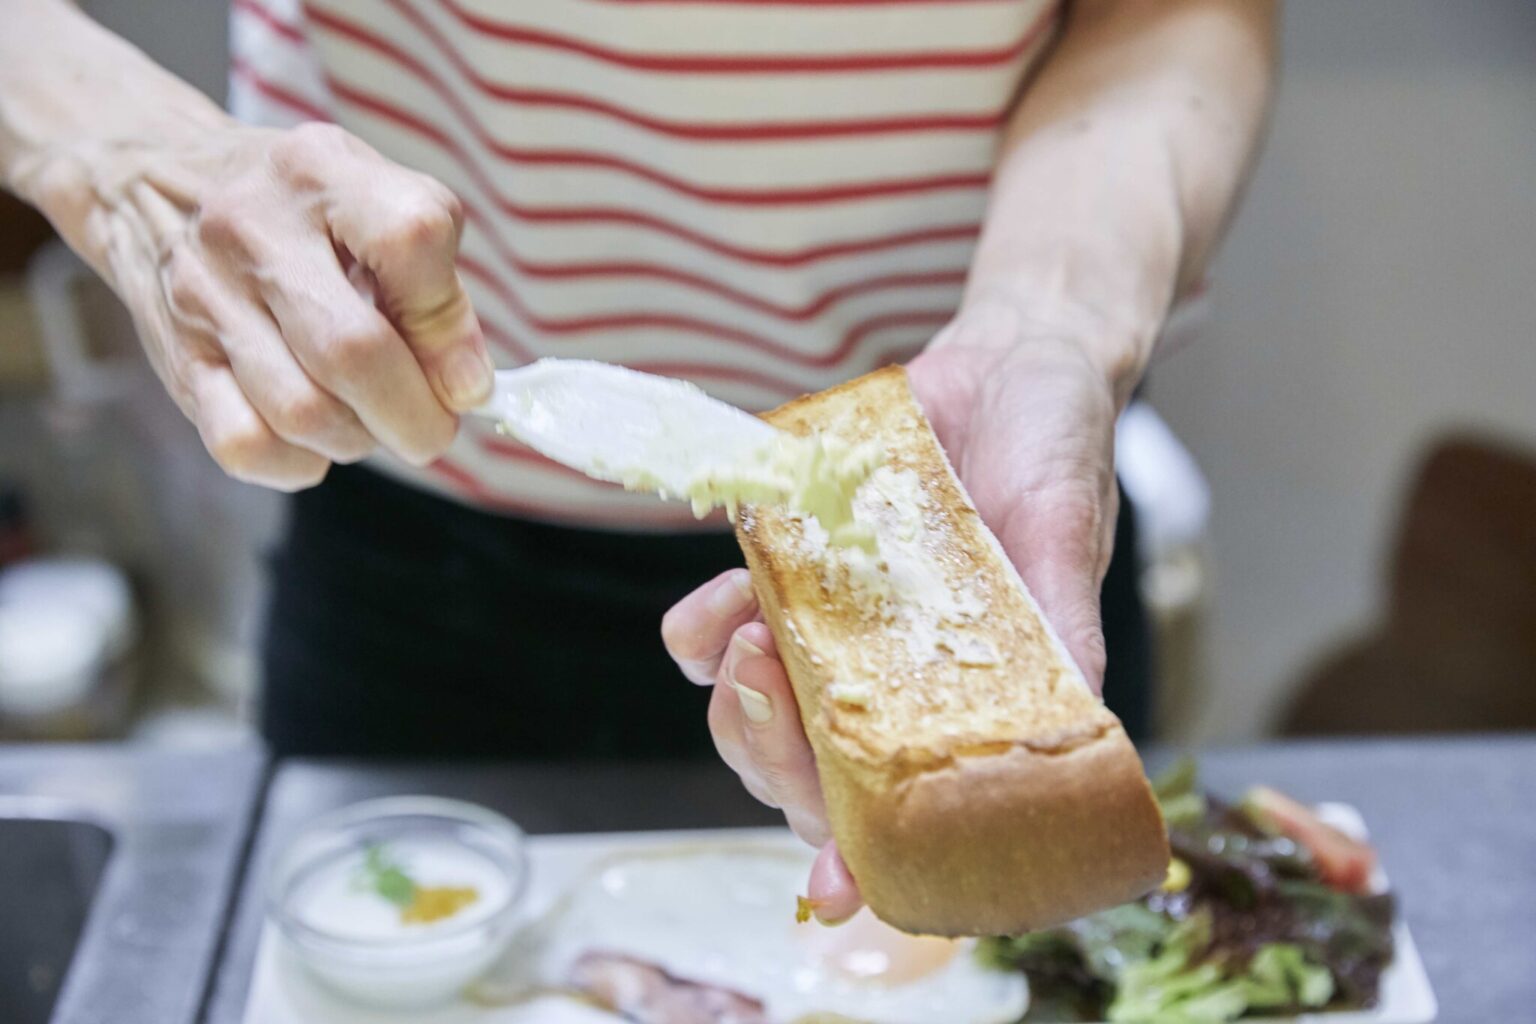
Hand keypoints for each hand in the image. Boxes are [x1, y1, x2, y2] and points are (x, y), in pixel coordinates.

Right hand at [59, 121, 491, 488]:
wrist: (148, 187)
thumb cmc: (295, 207)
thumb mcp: (372, 198)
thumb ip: (433, 281)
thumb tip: (466, 384)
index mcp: (319, 172)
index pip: (410, 240)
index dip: (452, 327)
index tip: (467, 377)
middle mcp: (252, 229)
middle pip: (354, 351)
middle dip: (416, 415)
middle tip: (433, 427)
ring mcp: (206, 299)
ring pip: (303, 412)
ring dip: (360, 438)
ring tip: (371, 421)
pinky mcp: (178, 363)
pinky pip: (246, 446)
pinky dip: (298, 462)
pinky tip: (314, 439)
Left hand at [662, 300, 1128, 922]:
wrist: (1011, 363)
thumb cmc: (1059, 460)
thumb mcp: (1067, 544)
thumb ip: (1061, 634)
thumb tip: (1077, 733)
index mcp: (962, 705)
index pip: (905, 813)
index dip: (865, 862)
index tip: (833, 893)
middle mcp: (892, 685)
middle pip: (806, 778)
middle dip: (774, 759)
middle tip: (773, 690)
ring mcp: (833, 633)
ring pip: (752, 717)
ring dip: (734, 700)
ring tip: (749, 638)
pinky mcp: (789, 569)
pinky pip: (718, 624)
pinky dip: (699, 631)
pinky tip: (714, 612)